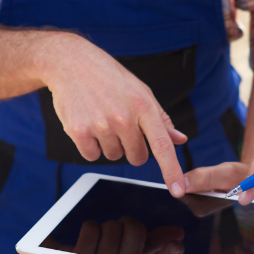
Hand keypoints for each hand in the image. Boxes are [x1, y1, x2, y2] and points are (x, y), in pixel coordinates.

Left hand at [42, 217, 185, 253]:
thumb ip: (157, 243)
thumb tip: (179, 233)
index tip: (176, 245)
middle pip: (135, 229)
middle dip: (128, 222)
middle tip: (123, 230)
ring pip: (112, 226)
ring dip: (107, 228)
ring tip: (104, 241)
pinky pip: (91, 228)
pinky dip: (91, 228)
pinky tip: (90, 241)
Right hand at [43, 33, 189, 196]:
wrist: (72, 64)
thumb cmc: (110, 79)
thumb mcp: (141, 92)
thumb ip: (161, 119)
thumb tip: (180, 139)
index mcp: (143, 105)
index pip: (162, 145)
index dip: (171, 170)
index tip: (178, 190)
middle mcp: (123, 117)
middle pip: (137, 157)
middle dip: (132, 147)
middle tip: (121, 124)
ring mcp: (100, 124)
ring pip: (113, 156)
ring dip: (109, 143)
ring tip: (102, 117)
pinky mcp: (79, 131)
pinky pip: (92, 156)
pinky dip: (91, 145)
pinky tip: (88, 122)